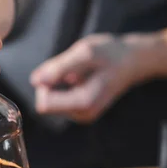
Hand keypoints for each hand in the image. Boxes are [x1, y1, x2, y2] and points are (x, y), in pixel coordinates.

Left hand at [30, 34, 145, 122]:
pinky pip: (59, 99)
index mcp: (83, 104)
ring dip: (58, 83)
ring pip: (51, 100)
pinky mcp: (80, 110)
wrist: (132, 61)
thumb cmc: (110, 53)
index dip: (45, 84)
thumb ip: (59, 67)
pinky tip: (80, 76)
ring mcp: (81, 114)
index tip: (59, 68)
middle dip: (52, 83)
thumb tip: (34, 81)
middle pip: (45, 103)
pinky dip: (64, 85)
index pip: (44, 104)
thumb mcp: (85, 52)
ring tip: (79, 71)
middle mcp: (82, 115)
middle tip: (72, 68)